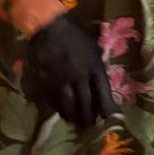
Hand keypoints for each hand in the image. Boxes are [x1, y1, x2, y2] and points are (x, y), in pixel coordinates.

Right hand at [23, 14, 118, 128]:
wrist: (48, 29)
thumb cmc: (74, 36)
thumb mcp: (93, 49)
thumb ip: (96, 66)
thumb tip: (100, 82)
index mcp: (94, 67)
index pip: (103, 92)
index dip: (107, 107)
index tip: (110, 118)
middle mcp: (78, 77)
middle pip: (86, 102)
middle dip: (88, 117)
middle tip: (90, 125)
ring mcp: (60, 81)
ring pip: (68, 105)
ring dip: (73, 116)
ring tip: (75, 122)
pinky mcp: (43, 83)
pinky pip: (50, 101)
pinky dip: (56, 108)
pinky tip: (59, 112)